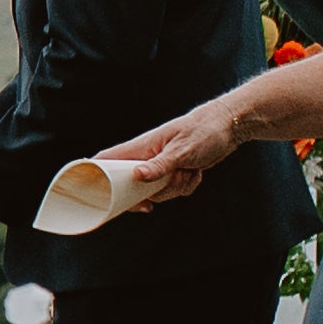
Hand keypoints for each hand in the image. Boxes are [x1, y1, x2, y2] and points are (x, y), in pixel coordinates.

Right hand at [87, 99, 242, 206]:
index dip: (94, 176)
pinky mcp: (173, 173)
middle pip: (131, 187)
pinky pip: (173, 191)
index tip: (94, 194)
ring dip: (175, 188)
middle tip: (158, 196)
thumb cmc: (203, 131)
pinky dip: (186, 186)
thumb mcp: (182, 150)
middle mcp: (145, 158)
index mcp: (139, 148)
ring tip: (189, 170)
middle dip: (150, 195)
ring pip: (156, 192)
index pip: (105, 161)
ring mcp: (159, 167)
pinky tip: (196, 171)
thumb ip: (160, 165)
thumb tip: (137, 176)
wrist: (228, 126)